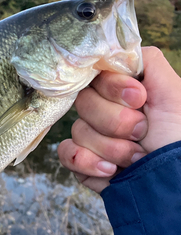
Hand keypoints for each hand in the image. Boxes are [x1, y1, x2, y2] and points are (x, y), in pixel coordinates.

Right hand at [58, 47, 180, 192]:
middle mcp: (105, 111)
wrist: (173, 184)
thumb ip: (148, 61)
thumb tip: (115, 49)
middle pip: (84, 102)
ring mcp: (91, 137)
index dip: (113, 88)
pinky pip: (65, 153)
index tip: (139, 100)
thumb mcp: (174, 93)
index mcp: (123, 92)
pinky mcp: (82, 162)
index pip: (97, 75)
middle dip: (117, 122)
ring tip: (136, 158)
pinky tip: (111, 170)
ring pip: (78, 130)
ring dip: (111, 147)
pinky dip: (87, 162)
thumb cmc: (179, 138)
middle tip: (142, 133)